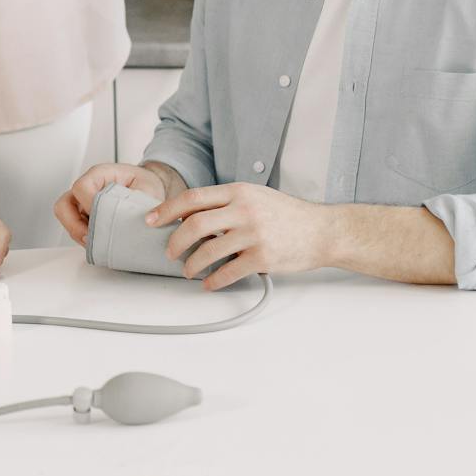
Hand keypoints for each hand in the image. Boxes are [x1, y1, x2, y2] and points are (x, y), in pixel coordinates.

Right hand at [54, 163, 168, 246]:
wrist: (148, 188)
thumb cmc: (146, 185)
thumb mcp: (148, 190)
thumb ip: (137, 202)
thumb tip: (133, 221)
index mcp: (100, 174)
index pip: (81, 187)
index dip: (88, 204)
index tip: (103, 218)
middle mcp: (87, 187)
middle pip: (64, 205)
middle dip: (74, 225)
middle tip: (90, 239)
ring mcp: (83, 201)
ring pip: (66, 218)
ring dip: (78, 233)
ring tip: (96, 243)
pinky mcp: (84, 215)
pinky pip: (75, 227)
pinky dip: (83, 237)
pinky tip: (98, 242)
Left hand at [147, 182, 331, 290]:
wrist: (323, 230)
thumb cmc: (288, 214)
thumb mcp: (255, 196)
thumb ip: (227, 202)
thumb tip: (191, 214)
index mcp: (238, 192)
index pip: (193, 197)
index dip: (167, 209)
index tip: (152, 220)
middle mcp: (244, 210)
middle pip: (194, 224)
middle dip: (175, 242)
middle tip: (169, 252)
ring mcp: (254, 234)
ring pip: (208, 251)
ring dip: (192, 265)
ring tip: (189, 271)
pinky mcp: (263, 257)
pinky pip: (228, 272)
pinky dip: (214, 281)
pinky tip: (209, 283)